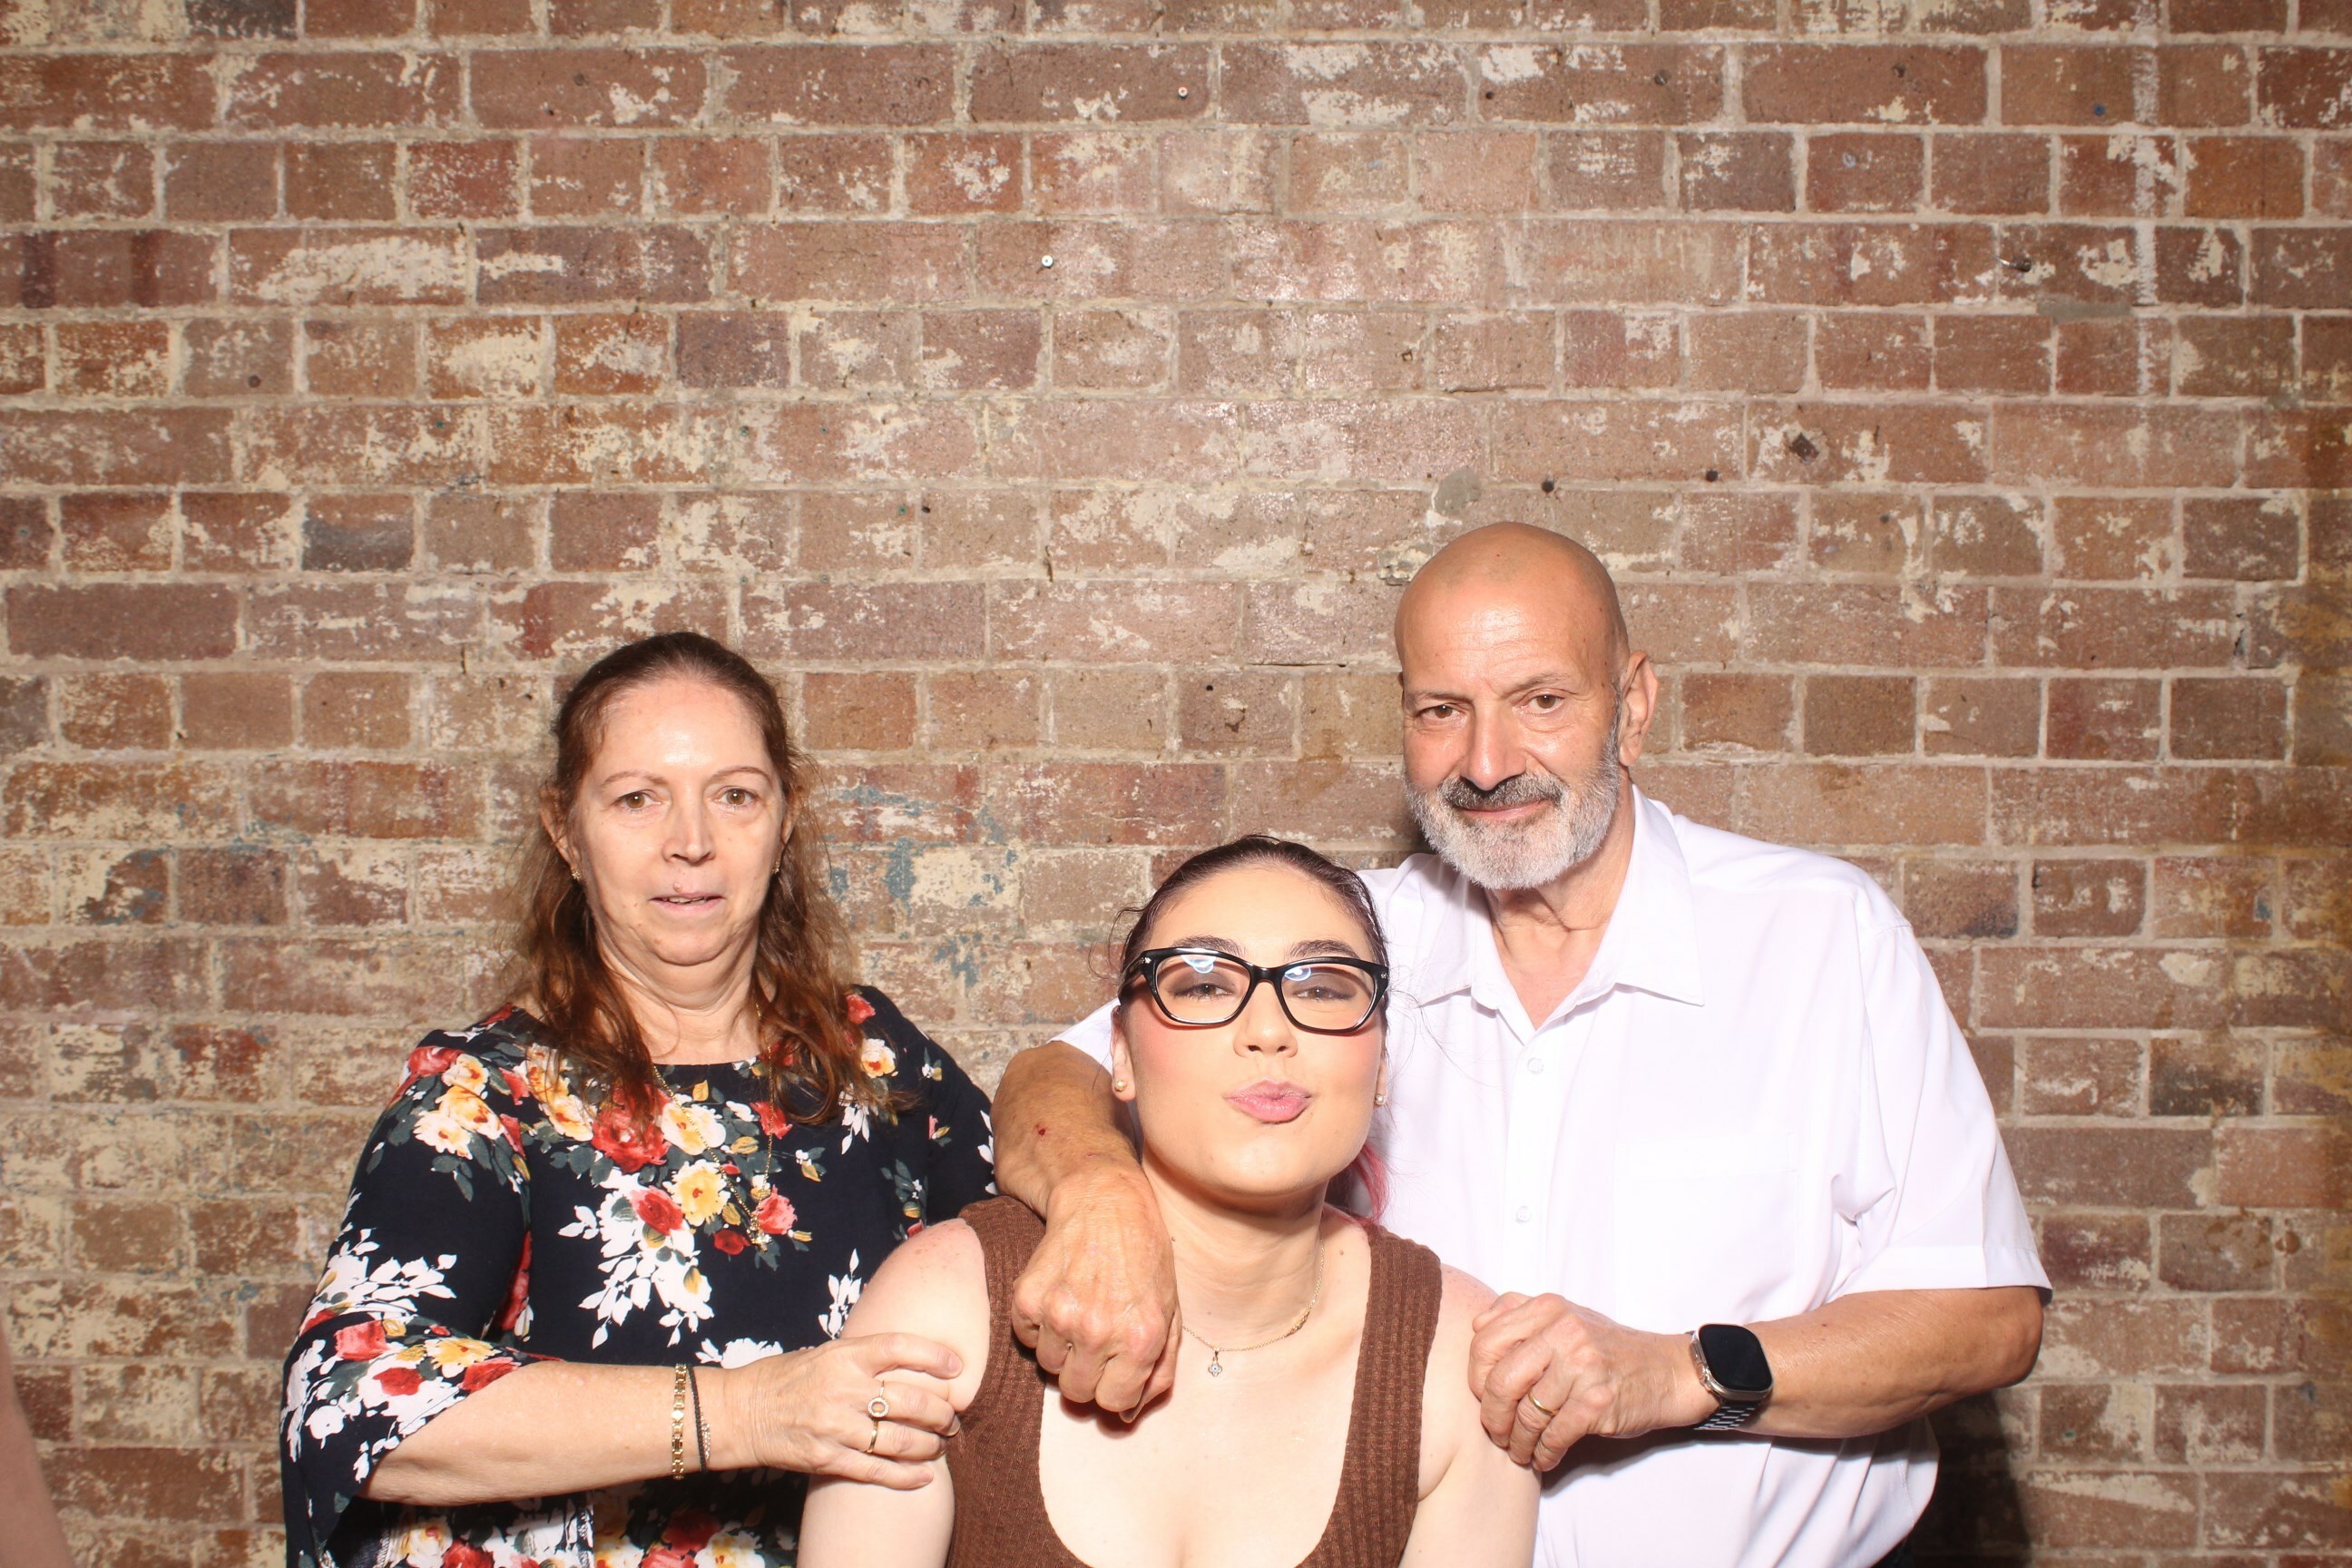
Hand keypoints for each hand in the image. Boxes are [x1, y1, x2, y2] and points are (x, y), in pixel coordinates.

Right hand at [718, 1333, 963, 1489]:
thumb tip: (906, 1360)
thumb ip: (862, 1358)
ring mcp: (836, 1426)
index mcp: (844, 1356)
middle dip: (941, 1412)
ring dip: (929, 1445)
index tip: (956, 1366)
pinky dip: (906, 1476)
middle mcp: (844, 1389)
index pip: (900, 1348)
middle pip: (910, 1401)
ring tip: (940, 1444)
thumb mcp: (824, 1353)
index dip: (934, 1356)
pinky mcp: (827, 1458)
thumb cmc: (783, 1378)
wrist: (740, 1412)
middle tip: (952, 1418)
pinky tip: (924, 1477)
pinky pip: (876, 1470)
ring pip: (899, 1440)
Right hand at [1009, 1157, 1179, 1416]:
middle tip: (1097, 1339)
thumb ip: (1158, 1369)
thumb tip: (1130, 1413)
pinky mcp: (1027, 1299)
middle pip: (1078, 1393)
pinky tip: (1059, 1295)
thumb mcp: (1170, 1311)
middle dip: (1088, 1374)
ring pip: (1049, 1368)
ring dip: (1062, 1349)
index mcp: (1140, 1339)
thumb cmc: (1144, 1255)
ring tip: (1080, 1311)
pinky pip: (1026, 1339)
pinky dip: (1038, 1325)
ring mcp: (1059, 1316)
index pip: (1115, 1403)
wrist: (1104, 1201)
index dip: (1116, 1387)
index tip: (1116, 1367)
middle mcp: (1098, 1332)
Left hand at [1467, 1293, 1715, 1470]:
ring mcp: (1582, 1366)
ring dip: (1518, 1442)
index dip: (1476, 1375)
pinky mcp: (1599, 1401)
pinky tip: (1543, 1458)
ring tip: (1519, 1451)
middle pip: (1500, 1381)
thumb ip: (1523, 1315)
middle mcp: (1563, 1332)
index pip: (1486, 1340)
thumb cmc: (1609, 1349)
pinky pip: (1554, 1435)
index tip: (1482, 1395)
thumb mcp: (1566, 1316)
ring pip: (1527, 1414)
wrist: (1669, 1370)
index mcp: (1548, 1307)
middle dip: (1491, 1416)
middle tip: (1495, 1432)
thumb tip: (1475, 1327)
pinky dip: (1543, 1453)